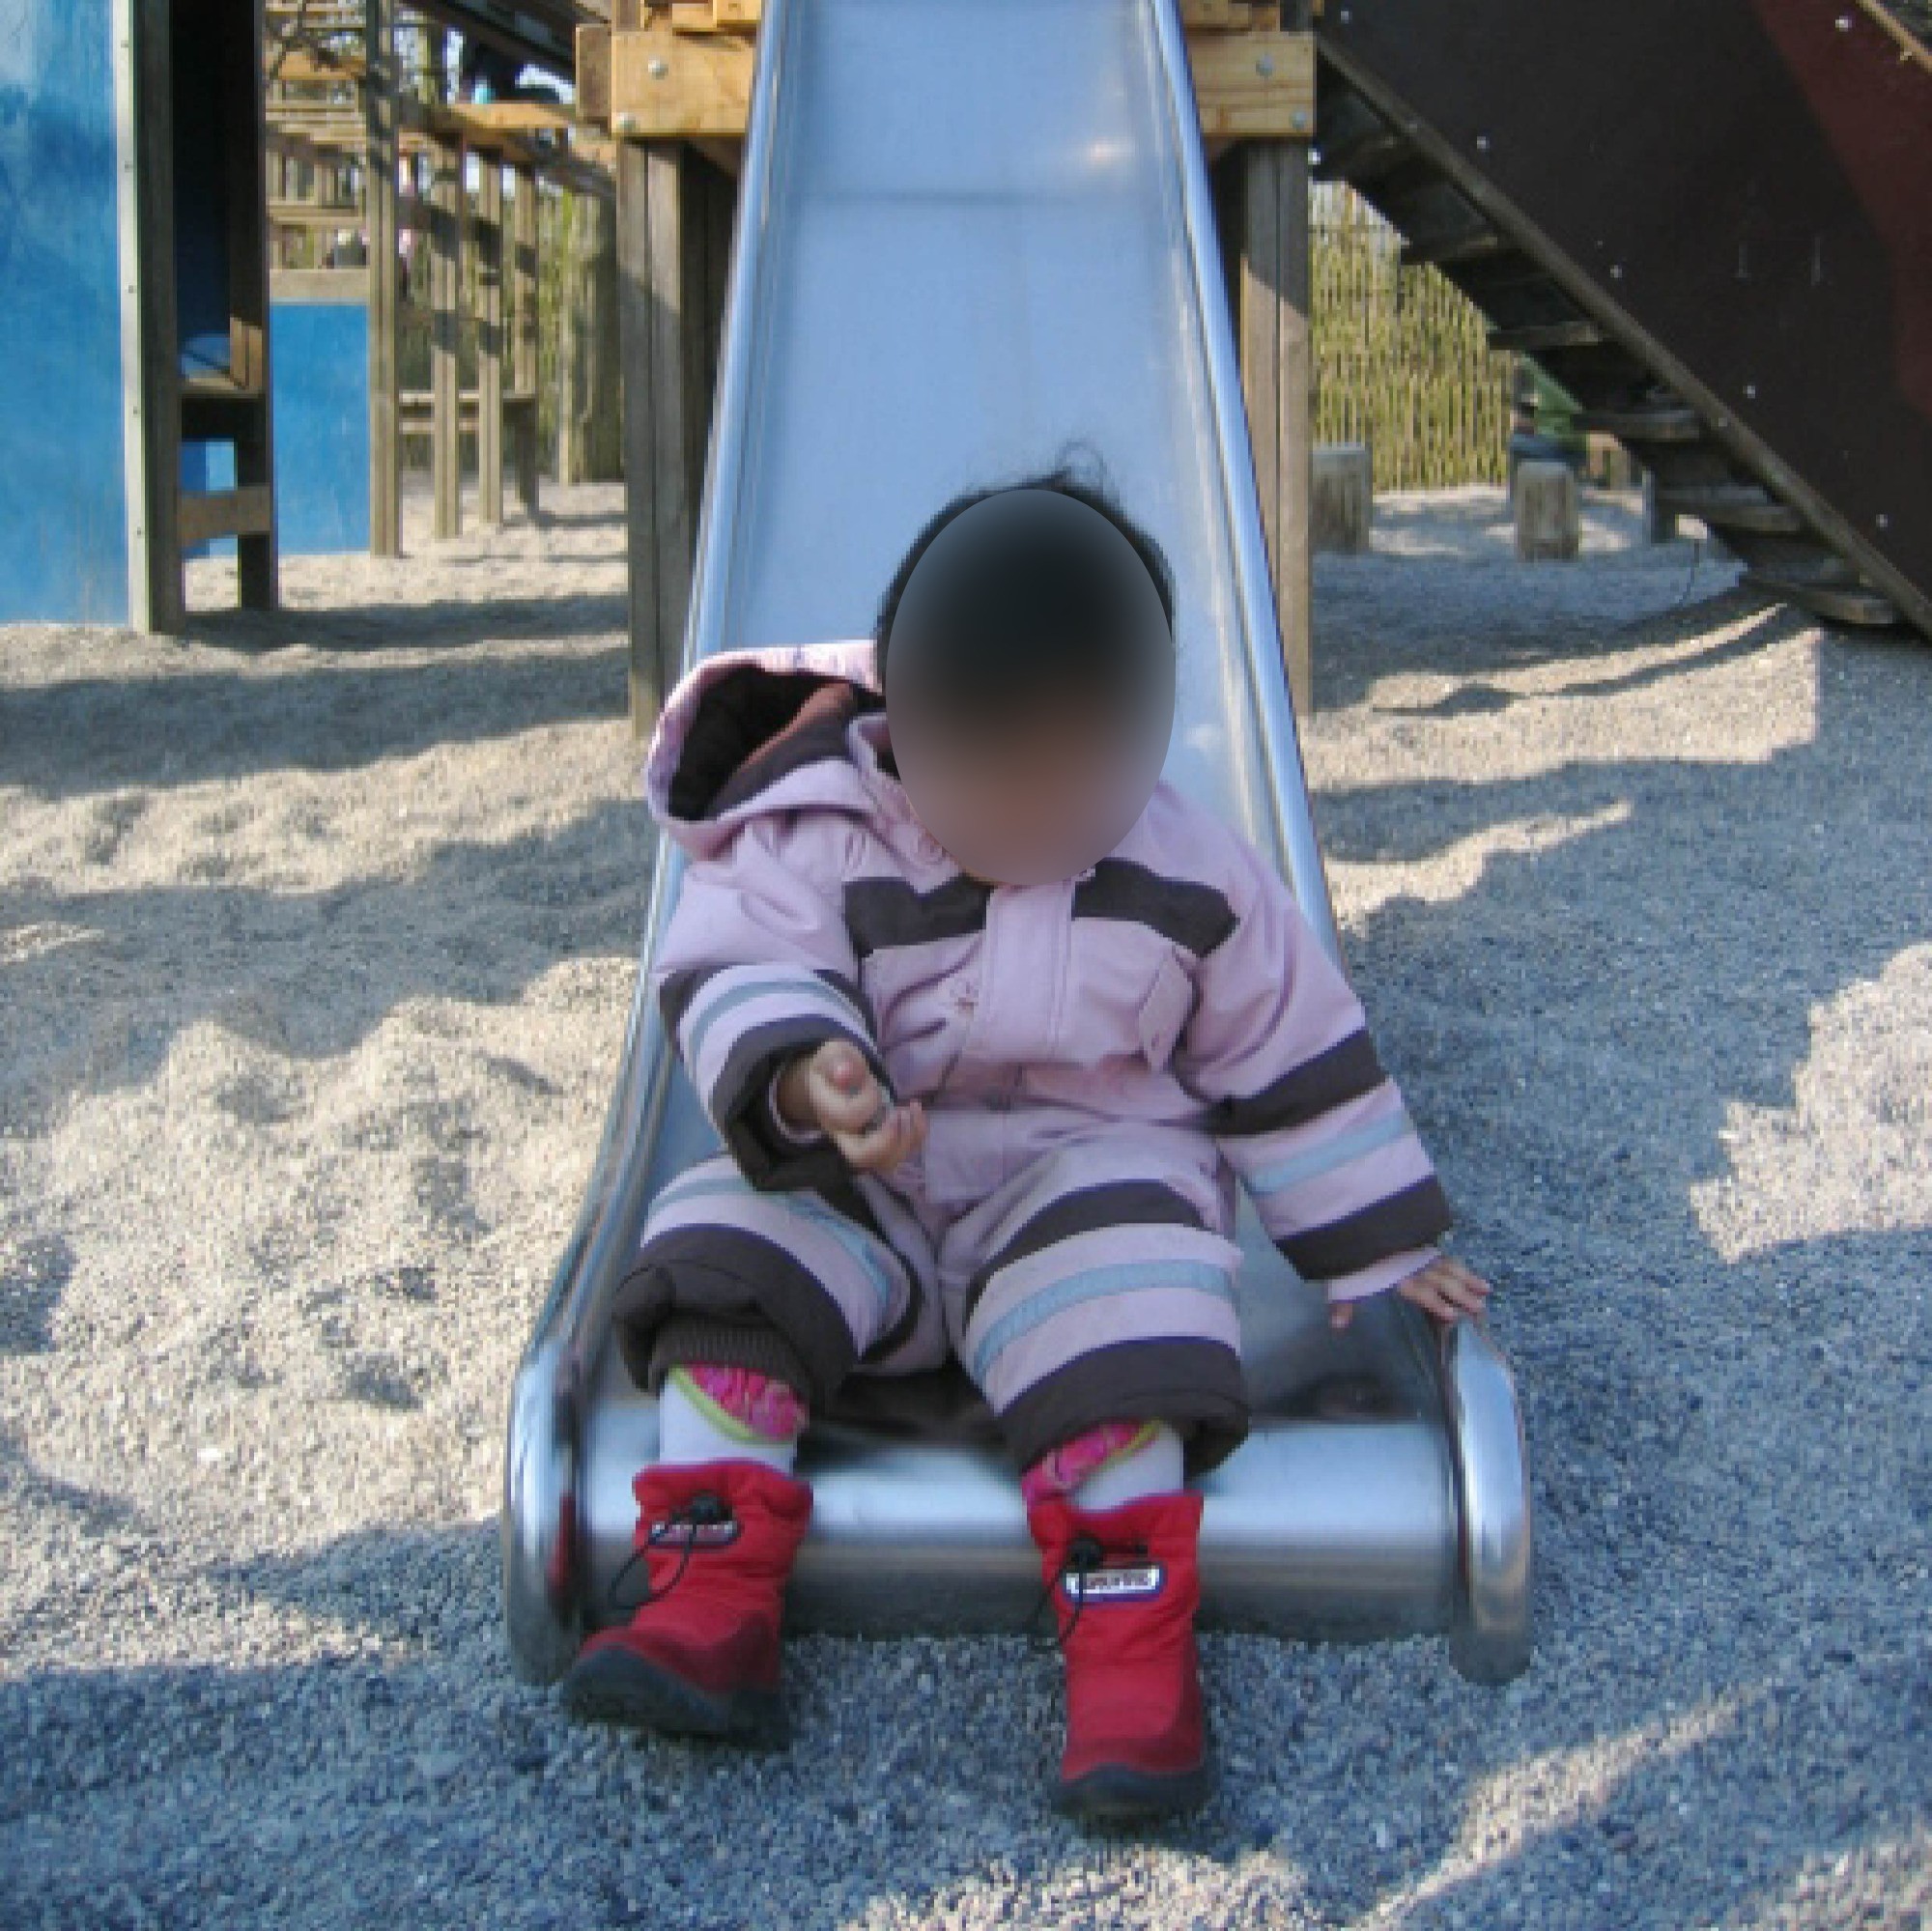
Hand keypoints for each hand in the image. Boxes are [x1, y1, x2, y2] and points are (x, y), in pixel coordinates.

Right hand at [775, 1039, 926, 1174]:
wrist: (832, 1079)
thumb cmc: (835, 1066)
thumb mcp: (833, 1055)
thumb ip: (838, 1062)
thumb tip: (845, 1075)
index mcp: (828, 1112)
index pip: (848, 1118)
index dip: (867, 1101)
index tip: (873, 1082)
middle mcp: (842, 1135)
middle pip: (861, 1157)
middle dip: (888, 1140)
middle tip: (900, 1113)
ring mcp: (862, 1143)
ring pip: (885, 1162)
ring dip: (907, 1140)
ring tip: (911, 1111)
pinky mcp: (879, 1143)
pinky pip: (900, 1152)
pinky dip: (916, 1136)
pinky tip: (917, 1111)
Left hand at [1328, 1255, 1492, 1331]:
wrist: (1353, 1220)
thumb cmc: (1350, 1256)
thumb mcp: (1343, 1281)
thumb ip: (1344, 1304)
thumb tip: (1337, 1327)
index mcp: (1396, 1274)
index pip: (1419, 1290)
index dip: (1434, 1302)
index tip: (1452, 1315)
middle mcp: (1412, 1263)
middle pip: (1440, 1279)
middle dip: (1460, 1294)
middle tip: (1480, 1308)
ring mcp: (1419, 1253)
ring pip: (1448, 1266)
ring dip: (1467, 1278)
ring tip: (1486, 1290)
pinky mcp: (1420, 1245)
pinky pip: (1444, 1256)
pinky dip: (1459, 1265)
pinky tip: (1470, 1274)